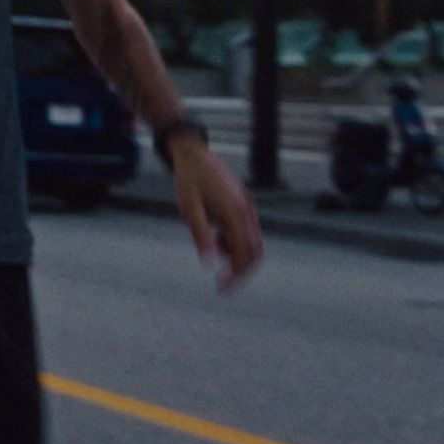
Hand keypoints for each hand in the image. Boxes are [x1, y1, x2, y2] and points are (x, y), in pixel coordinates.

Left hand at [169, 138, 263, 292]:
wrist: (193, 153)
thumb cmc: (188, 180)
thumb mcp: (189, 209)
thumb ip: (201, 236)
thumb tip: (209, 264)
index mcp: (235, 213)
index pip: (245, 254)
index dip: (236, 275)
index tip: (222, 289)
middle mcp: (246, 211)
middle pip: (255, 252)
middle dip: (241, 271)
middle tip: (222, 285)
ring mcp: (247, 207)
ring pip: (252, 242)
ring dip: (236, 254)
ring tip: (212, 245)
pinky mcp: (243, 204)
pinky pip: (246, 231)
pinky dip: (234, 241)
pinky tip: (215, 236)